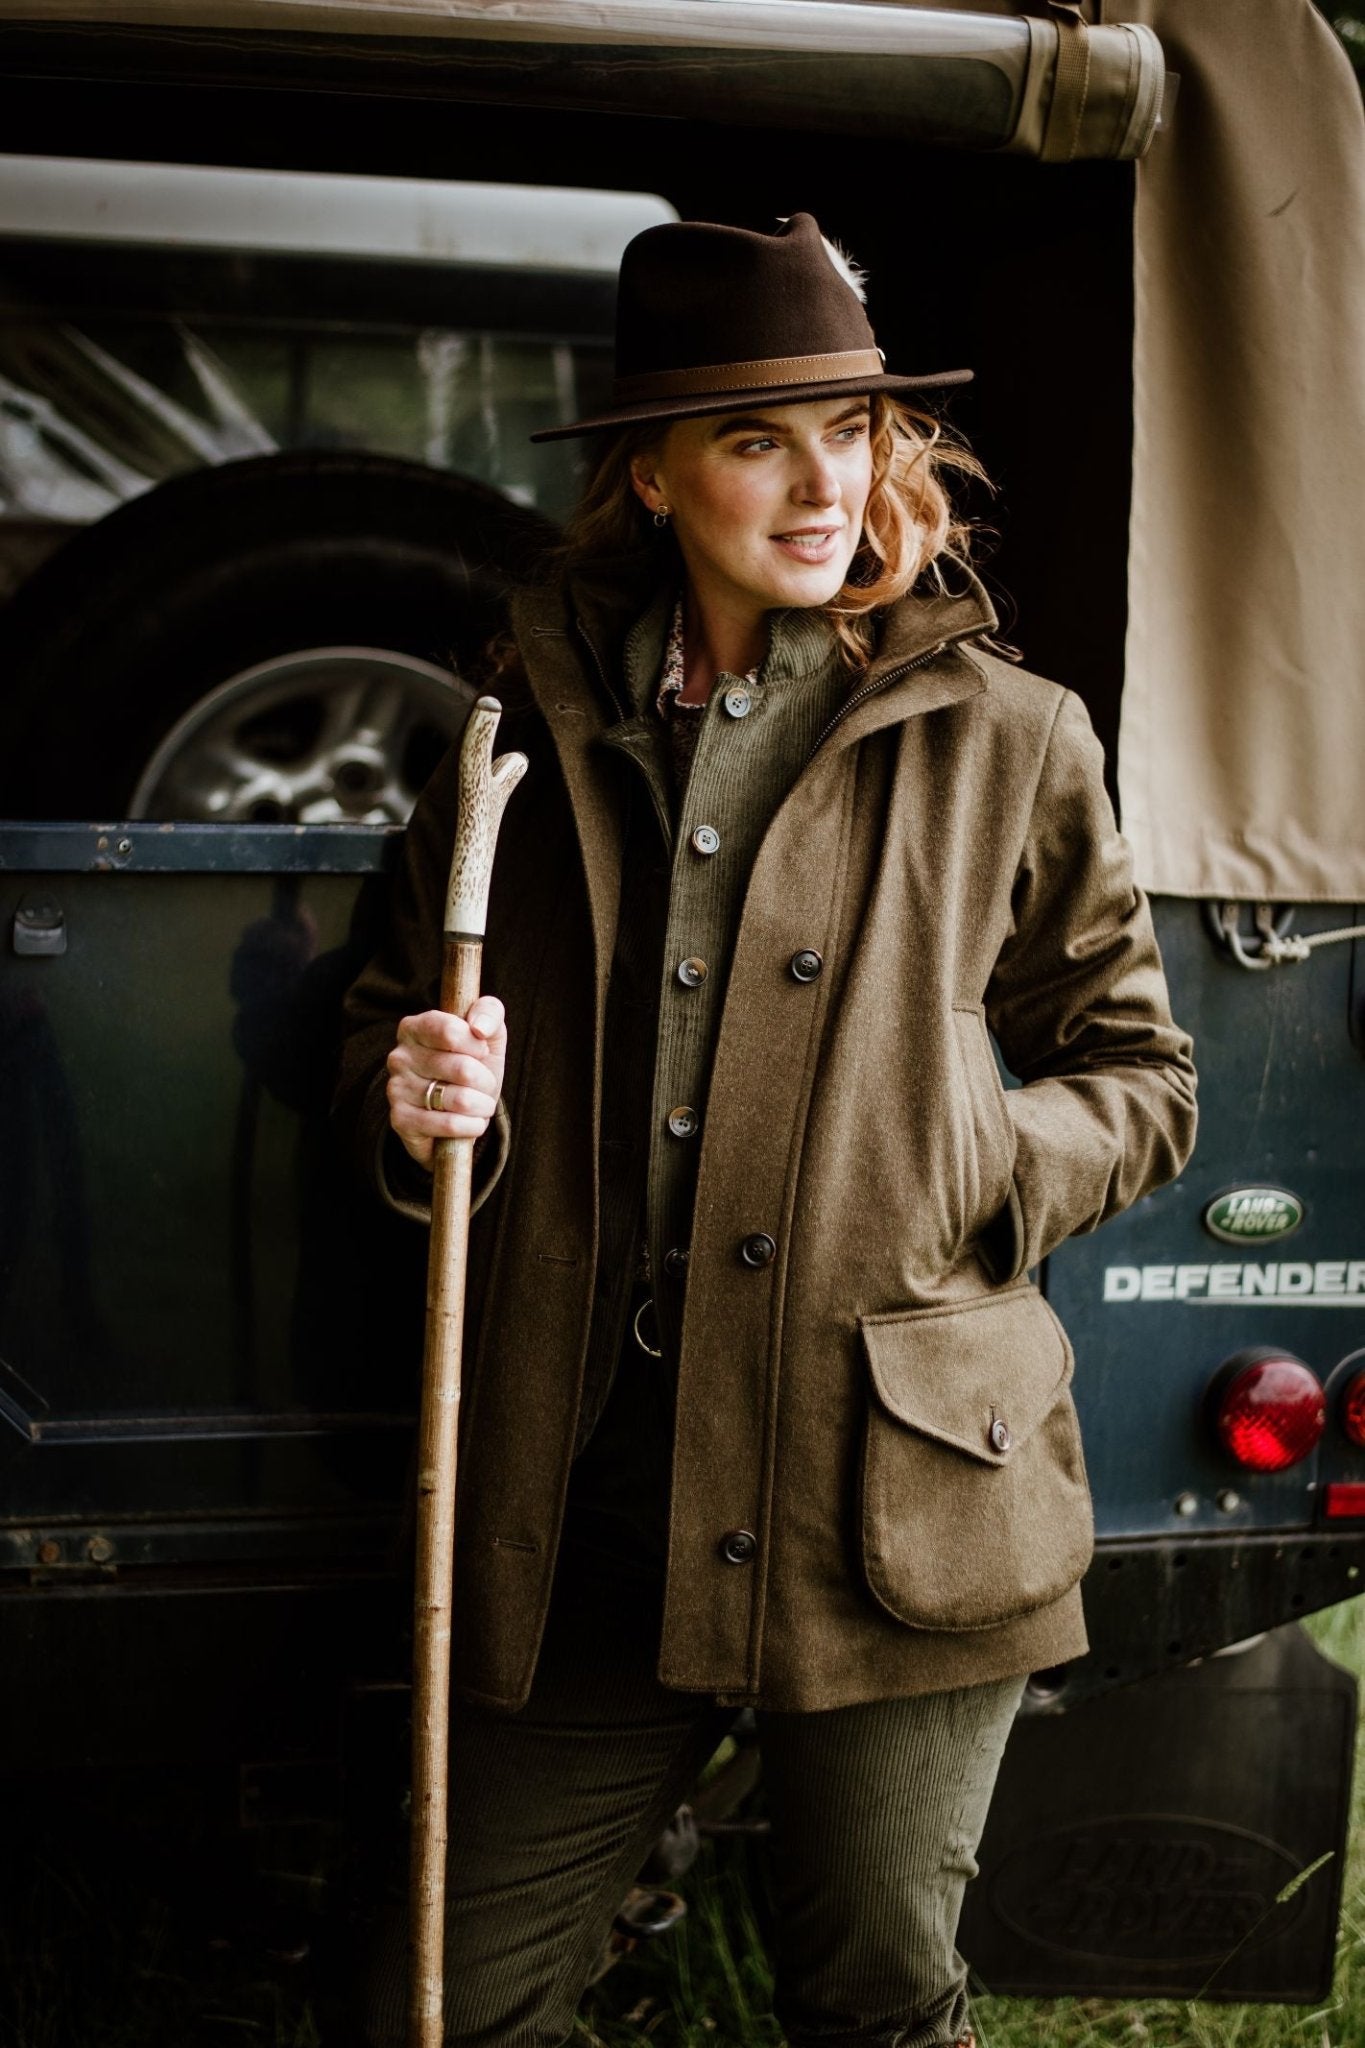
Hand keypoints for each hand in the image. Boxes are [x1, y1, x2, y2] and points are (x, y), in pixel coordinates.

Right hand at [386, 996, 506, 1168]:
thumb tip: (478, 1026)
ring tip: (477, 1104)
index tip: (481, 1052)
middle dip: (486, 1082)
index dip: (477, 1046)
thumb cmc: (474, 1065)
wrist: (462, 1113)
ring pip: (460, 1099)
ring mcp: (396, 1089)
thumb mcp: (488, 1034)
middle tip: (482, 1085)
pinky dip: (472, 1126)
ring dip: (482, 1106)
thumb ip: (489, 1012)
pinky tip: (470, 1123)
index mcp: (414, 1028)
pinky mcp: (401, 1121)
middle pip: (463, 1069)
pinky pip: (449, 1125)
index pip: (450, 1031)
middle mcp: (399, 1057)